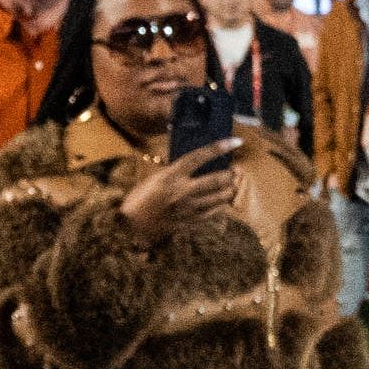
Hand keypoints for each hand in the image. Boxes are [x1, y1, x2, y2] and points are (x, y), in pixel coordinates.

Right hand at [119, 140, 242, 233]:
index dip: (219, 147)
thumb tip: (194, 165)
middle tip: (235, 171)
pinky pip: (215, 213)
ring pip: (221, 197)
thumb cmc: (139, 199)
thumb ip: (175, 172)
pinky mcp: (192, 221)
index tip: (236, 142)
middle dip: (231, 174)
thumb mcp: (154, 178)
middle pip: (218, 179)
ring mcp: (189, 208)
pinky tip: (222, 203)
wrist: (132, 227)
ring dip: (229, 190)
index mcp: (171, 175)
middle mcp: (183, 190)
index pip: (200, 156)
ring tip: (231, 186)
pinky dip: (222, 206)